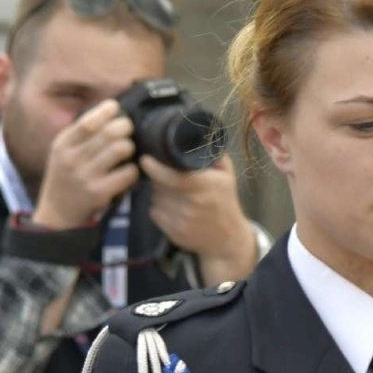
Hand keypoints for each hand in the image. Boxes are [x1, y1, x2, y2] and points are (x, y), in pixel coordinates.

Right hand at [30, 99, 139, 230]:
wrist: (57, 213)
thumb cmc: (65, 177)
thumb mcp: (62, 152)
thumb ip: (80, 133)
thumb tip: (109, 109)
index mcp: (63, 144)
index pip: (87, 121)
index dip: (106, 111)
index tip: (115, 107)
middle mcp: (72, 159)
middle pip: (109, 133)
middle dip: (125, 127)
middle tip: (128, 130)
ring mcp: (86, 176)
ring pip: (120, 150)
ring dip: (130, 147)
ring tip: (128, 150)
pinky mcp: (99, 193)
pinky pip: (127, 173)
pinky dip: (133, 170)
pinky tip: (129, 171)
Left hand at [139, 155, 257, 284]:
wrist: (227, 238)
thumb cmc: (225, 201)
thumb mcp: (226, 175)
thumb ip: (213, 154)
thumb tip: (197, 134)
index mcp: (204, 187)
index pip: (173, 177)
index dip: (155, 168)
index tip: (145, 159)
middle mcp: (191, 206)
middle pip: (160, 186)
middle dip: (157, 177)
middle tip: (164, 173)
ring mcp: (181, 221)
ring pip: (155, 199)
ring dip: (158, 192)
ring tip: (170, 190)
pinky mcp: (172, 233)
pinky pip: (154, 213)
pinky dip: (158, 207)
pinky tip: (171, 205)